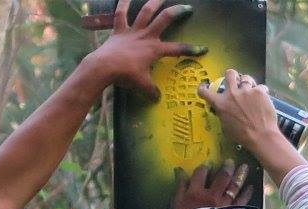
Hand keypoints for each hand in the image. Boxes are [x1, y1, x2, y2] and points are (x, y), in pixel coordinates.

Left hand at [87, 0, 206, 100]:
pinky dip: (123, 3)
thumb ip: (152, 92)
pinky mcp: (119, 30)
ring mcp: (133, 31)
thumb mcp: (142, 87)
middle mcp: (147, 36)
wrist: (104, 67)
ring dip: (155, 1)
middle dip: (178, 11)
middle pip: (165, 19)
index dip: (191, 49)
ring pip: (146, 11)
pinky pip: (121, 13)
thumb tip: (157, 98)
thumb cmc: (126, 76)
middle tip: (187, 7)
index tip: (203, 48)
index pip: (178, 49)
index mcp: (155, 49)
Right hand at [171, 161, 251, 208]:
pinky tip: (251, 187)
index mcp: (195, 192)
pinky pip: (242, 201)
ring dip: (240, 176)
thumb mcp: (175, 206)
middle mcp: (211, 195)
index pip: (200, 174)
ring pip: (234, 186)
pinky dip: (247, 193)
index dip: (205, 167)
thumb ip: (179, 187)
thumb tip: (180, 171)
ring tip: (244, 167)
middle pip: (221, 178)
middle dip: (226, 168)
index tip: (209, 163)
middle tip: (231, 161)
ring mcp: (223, 204)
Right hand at [197, 69, 281, 151]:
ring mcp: (246, 91)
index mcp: (220, 104)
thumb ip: (223, 114)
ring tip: (252, 91)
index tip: (204, 88)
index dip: (203, 88)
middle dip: (232, 75)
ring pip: (246, 78)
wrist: (260, 136)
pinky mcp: (259, 91)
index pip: (205, 92)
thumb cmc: (242, 136)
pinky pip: (261, 87)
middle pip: (230, 73)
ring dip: (248, 84)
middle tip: (236, 81)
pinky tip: (264, 100)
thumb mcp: (226, 127)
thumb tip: (223, 110)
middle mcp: (231, 94)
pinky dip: (262, 93)